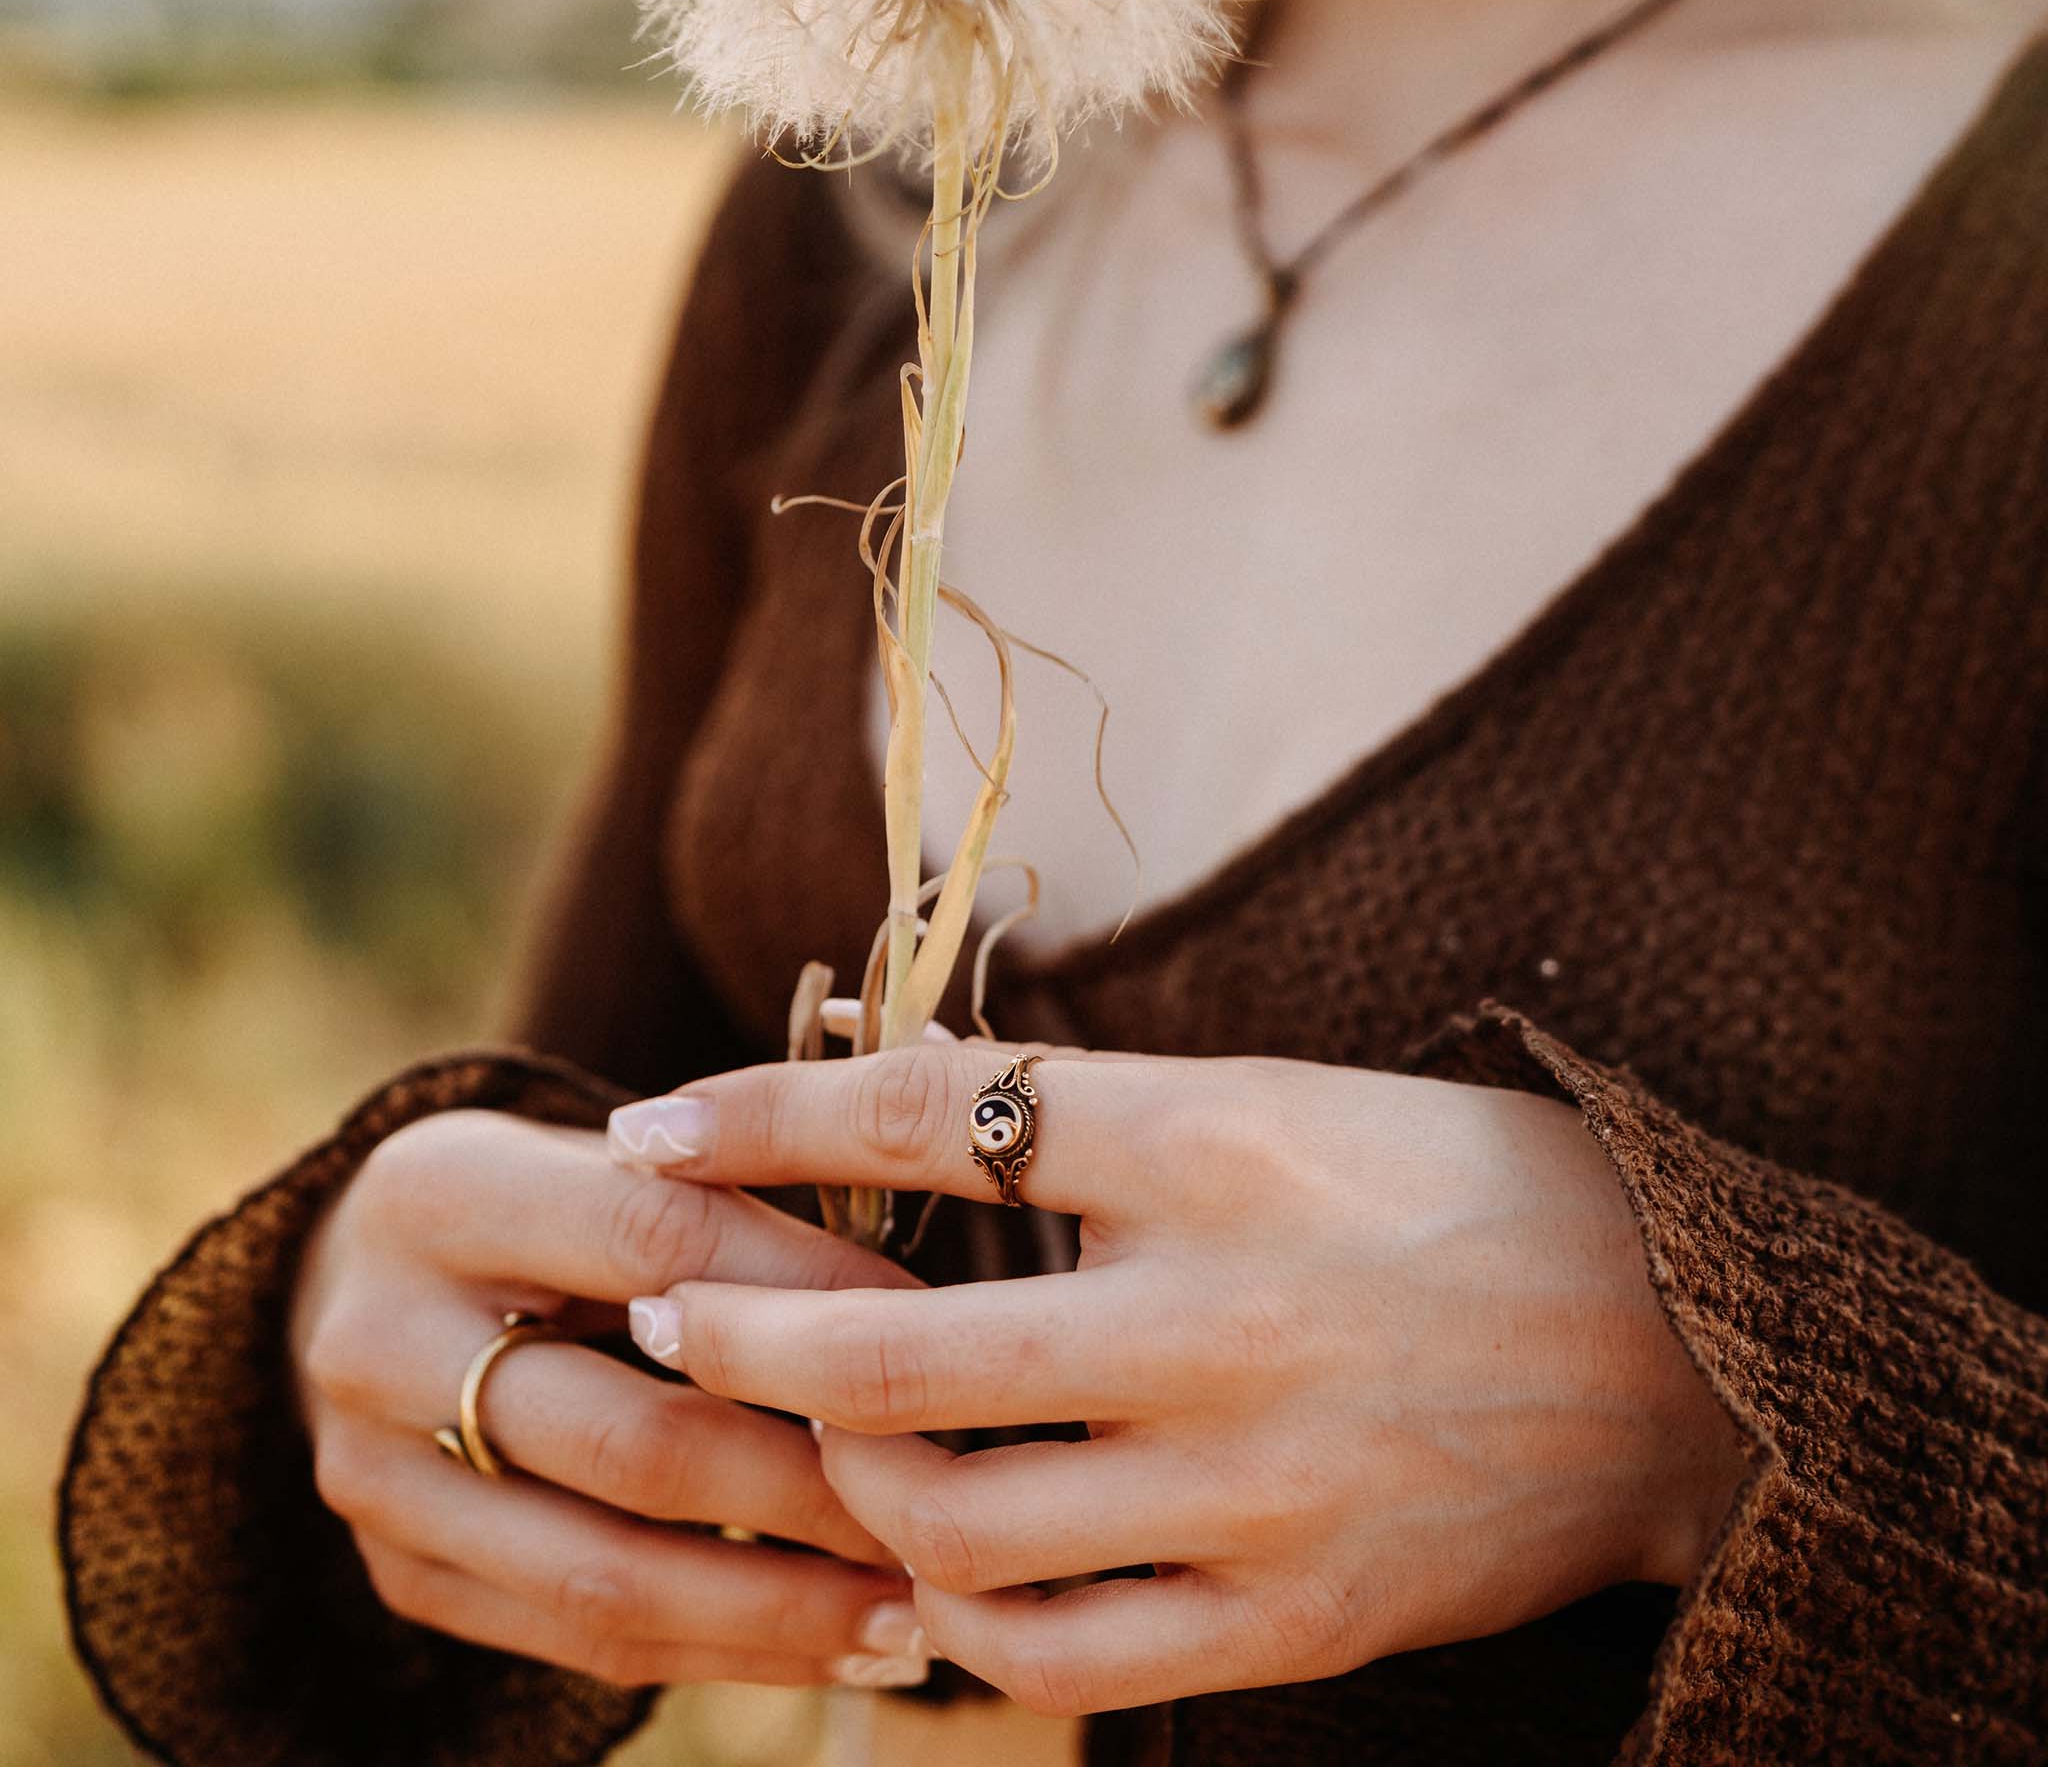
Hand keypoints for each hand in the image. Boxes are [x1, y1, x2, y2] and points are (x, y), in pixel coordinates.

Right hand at [289, 1106, 930, 1690]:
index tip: (934, 1330)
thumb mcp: (610, 1154)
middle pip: (634, 1442)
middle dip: (809, 1489)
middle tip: (940, 1503)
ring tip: (916, 1611)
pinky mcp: (399, 1572)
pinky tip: (838, 1646)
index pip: (655, 1242)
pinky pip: (581, 1643)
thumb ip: (735, 1197)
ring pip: (609, 1575)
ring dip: (783, 1606)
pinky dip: (724, 1654)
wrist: (366, 1271)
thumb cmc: (546, 1197)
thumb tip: (919, 1299)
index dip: (806, 1290)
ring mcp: (375, 1475)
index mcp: (440, 1192)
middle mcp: (379, 1340)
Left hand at [607, 1042, 1748, 1715]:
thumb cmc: (1451, 1189)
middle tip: (670, 1316)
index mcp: (1223, 1147)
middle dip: (747, 1334)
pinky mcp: (1295, 1617)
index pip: (939, 1112)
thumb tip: (895, 1138)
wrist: (1675, 1350)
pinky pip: (1067, 1653)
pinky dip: (961, 1611)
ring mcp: (1260, 1488)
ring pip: (959, 1522)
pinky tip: (932, 1561)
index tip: (653, 1122)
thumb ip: (1093, 1130)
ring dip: (850, 1482)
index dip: (771, 1112)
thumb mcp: (1278, 1105)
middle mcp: (1228, 1317)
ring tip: (821, 1441)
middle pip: (906, 1348)